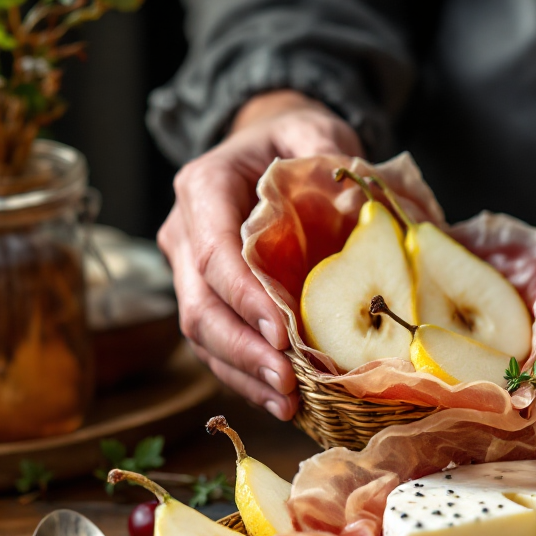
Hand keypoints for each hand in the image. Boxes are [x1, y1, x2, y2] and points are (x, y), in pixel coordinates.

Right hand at [158, 90, 362, 418]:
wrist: (270, 149)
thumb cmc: (294, 142)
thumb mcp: (313, 130)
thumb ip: (324, 148)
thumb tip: (350, 190)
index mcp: (204, 188)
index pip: (214, 254)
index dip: (243, 299)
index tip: (280, 333)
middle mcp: (185, 231)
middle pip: (200, 305)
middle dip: (242, 350)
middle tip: (286, 384)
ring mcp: (190, 269)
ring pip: (202, 334)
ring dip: (243, 374)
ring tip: (287, 405)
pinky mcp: (210, 297)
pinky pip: (219, 344)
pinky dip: (246, 375)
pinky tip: (281, 401)